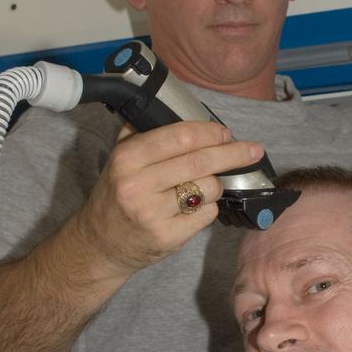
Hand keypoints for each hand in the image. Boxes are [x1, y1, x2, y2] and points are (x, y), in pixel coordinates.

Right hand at [74, 119, 263, 278]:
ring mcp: (154, 214)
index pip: (181, 137)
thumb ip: (143, 131)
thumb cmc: (116, 194)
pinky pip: (206, 214)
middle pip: (201, 162)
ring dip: (215, 185)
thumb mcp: (119, 158)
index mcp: (127, 159)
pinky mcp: (168, 238)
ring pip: (208, 189)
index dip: (210, 133)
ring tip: (202, 185)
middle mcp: (138, 186)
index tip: (225, 132)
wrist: (100, 244)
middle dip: (233, 154)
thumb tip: (180, 107)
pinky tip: (193, 207)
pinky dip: (207, 208)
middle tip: (251, 150)